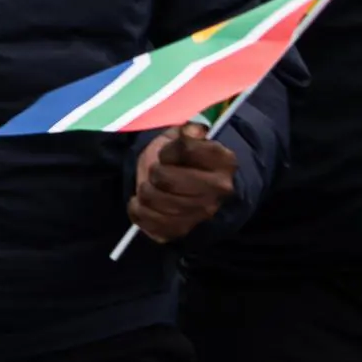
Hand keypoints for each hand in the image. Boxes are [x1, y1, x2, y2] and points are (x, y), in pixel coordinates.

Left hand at [123, 121, 239, 243]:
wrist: (192, 189)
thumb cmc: (184, 160)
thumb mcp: (186, 137)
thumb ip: (188, 130)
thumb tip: (191, 130)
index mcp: (225, 161)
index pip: (185, 149)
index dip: (168, 150)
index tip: (166, 154)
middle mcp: (219, 190)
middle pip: (165, 178)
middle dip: (154, 171)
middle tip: (156, 172)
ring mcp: (202, 213)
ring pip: (152, 198)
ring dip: (144, 190)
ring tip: (149, 186)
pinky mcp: (181, 231)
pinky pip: (146, 219)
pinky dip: (137, 209)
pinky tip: (141, 202)